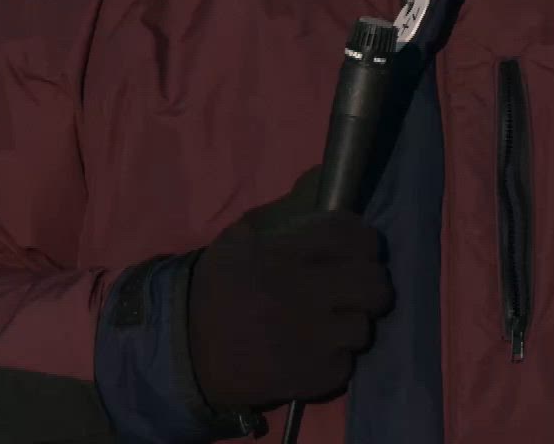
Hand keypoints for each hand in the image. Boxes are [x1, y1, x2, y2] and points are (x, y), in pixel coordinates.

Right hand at [187, 185, 392, 411]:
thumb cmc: (216, 290)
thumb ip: (285, 211)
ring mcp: (307, 339)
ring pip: (363, 329)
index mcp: (284, 254)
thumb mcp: (241, 240)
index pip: (351, 235)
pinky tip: (310, 356)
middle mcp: (301, 294)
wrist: (180, 352)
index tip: (360, 250)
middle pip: (374, 284)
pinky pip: (345, 367)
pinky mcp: (307, 377)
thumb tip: (322, 176)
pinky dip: (332, 363)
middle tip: (354, 293)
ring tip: (324, 329)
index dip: (363, 241)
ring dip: (347, 328)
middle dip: (370, 287)